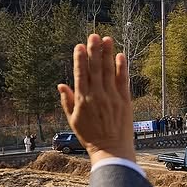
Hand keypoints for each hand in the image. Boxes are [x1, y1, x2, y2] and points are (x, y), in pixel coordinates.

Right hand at [58, 34, 135, 163]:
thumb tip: (61, 85)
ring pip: (109, 71)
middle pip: (95, 69)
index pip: (81, 74)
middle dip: (94, 51)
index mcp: (82, 100)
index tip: (79, 46)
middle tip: (94, 35)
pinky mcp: (125, 101)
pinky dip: (122, 68)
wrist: (111, 151)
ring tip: (107, 39)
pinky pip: (123, 81)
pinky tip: (120, 56)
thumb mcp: (73, 120)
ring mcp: (112, 98)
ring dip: (108, 54)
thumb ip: (67, 101)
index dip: (80, 59)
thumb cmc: (91, 137)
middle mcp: (97, 96)